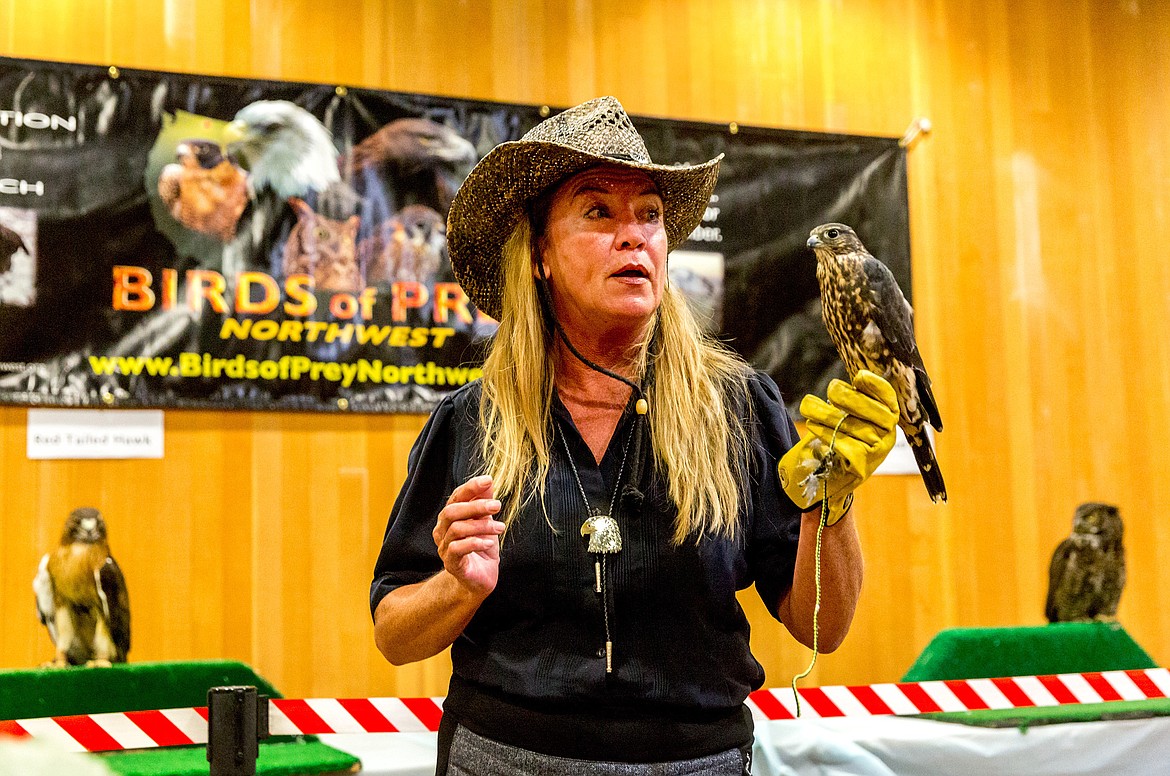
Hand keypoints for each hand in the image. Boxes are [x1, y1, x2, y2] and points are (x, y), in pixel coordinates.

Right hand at [433, 475, 504, 596]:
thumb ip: (484, 503)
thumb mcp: (486, 522)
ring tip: (500, 527)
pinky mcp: (451, 564)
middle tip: (497, 505)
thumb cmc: (482, 547)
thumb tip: (488, 481)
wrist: (481, 579)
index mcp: (450, 517)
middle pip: (452, 512)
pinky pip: (458, 549)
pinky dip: (475, 543)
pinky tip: (490, 542)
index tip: (488, 481)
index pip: (456, 497)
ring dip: (481, 526)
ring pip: (457, 529)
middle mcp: (442, 530)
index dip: (470, 488)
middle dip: (475, 506)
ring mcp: (444, 547)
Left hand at [778, 370, 898, 523]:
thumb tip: (854, 381)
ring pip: (850, 425)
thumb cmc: (843, 435)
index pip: (889, 398)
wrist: (834, 472)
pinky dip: (825, 433)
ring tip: (808, 407)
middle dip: (845, 396)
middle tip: (829, 391)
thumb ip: (854, 398)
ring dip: (825, 414)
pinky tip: (813, 425)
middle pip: (868, 409)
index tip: (860, 377)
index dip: (877, 386)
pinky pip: (842, 444)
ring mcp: (877, 450)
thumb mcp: (851, 414)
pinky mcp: (862, 465)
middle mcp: (888, 433)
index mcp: (888, 416)